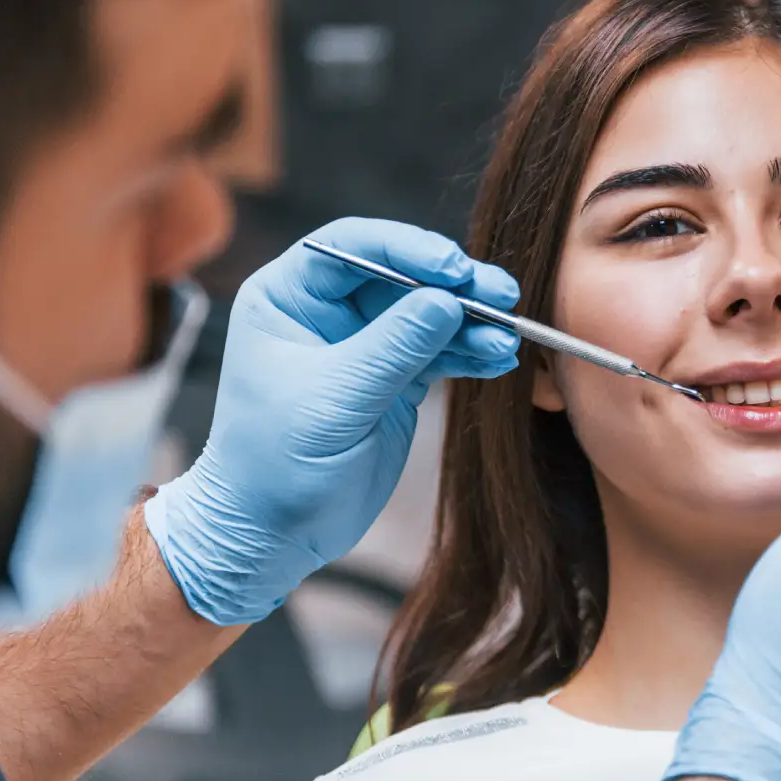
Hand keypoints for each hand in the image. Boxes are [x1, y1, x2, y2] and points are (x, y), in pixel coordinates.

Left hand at [145, 217, 520, 624]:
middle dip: (453, 285)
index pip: (352, 247)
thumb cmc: (275, 462)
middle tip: (500, 295)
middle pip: (402, 275)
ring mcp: (365, 346)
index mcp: (288, 297)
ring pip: (429, 315)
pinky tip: (498, 360)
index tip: (453, 269)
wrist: (275, 532)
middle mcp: (327, 312)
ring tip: (506, 339)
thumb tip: (449, 301)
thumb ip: (393, 346)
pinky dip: (470, 354)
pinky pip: (441, 353)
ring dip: (471, 324)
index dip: (407, 249)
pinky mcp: (396, 381)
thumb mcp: (334, 399)